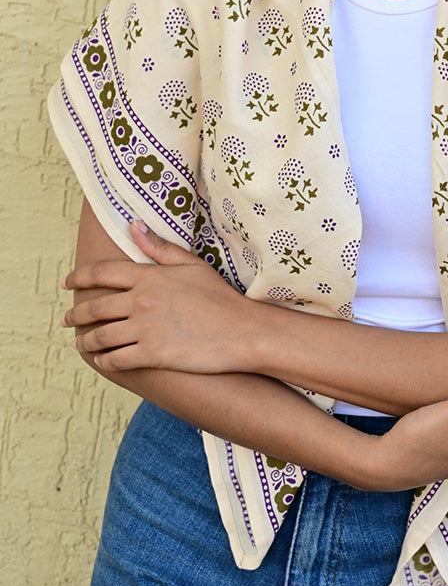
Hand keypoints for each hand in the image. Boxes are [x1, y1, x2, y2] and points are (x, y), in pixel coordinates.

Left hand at [62, 222, 258, 373]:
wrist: (242, 331)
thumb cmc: (219, 296)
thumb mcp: (191, 265)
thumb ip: (158, 247)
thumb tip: (132, 225)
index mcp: (149, 276)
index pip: (102, 273)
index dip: (79, 277)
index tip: (67, 283)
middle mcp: (141, 301)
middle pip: (94, 307)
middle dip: (75, 315)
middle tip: (66, 319)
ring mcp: (145, 330)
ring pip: (100, 336)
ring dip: (85, 341)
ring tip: (80, 343)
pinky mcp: (151, 355)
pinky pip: (115, 359)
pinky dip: (103, 360)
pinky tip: (102, 360)